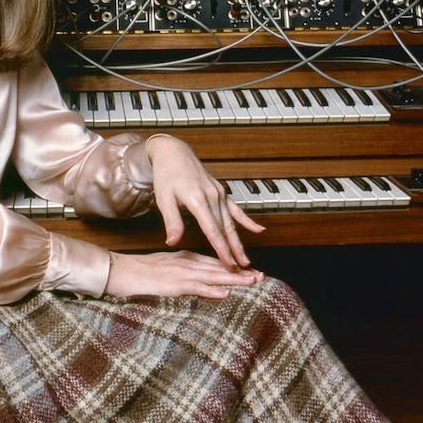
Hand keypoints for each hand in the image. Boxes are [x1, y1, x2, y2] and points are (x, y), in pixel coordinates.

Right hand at [104, 249, 264, 299]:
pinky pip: (195, 288)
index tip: (250, 272)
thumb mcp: (165, 269)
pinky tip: (224, 294)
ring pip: (212, 276)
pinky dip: (211, 291)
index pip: (214, 263)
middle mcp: (186, 263)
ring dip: (233, 280)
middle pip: (218, 268)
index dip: (233, 268)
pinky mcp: (173, 284)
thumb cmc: (139, 272)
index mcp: (185, 259)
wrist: (120, 270)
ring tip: (252, 282)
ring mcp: (181, 273)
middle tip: (261, 276)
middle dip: (240, 273)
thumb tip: (197, 280)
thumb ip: (181, 272)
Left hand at [146, 134, 264, 269]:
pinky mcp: (220, 191)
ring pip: (231, 222)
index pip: (212, 230)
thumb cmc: (166, 175)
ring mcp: (218, 193)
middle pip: (225, 229)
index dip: (221, 249)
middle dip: (233, 251)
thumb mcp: (163, 198)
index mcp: (197, 199)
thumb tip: (172, 242)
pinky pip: (235, 209)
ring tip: (246, 260)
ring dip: (239, 241)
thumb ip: (172, 221)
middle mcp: (212, 196)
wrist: (173, 152)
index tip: (228, 264)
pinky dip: (247, 220)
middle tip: (241, 270)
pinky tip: (259, 230)